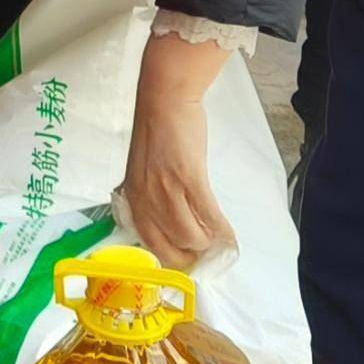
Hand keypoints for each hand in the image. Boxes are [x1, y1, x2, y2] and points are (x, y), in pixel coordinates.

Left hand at [119, 28, 232, 266]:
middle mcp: (145, 200)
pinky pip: (209, 216)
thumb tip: (168, 226)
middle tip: (206, 257)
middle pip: (170, 249)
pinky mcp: (189, 178)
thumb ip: (150, 198)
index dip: (171, 260)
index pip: (148, 246)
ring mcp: (166, 190)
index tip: (187, 264)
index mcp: (133, 199)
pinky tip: (230, 238)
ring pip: (190, 237)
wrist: (164, 99)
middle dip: (190, 259)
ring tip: (217, 241)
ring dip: (207, 245)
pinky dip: (222, 232)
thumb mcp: (142, 172)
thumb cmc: (156, 132)